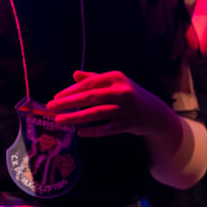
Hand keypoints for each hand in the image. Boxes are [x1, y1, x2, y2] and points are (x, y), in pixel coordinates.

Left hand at [46, 70, 174, 137]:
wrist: (155, 113)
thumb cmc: (130, 95)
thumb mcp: (115, 83)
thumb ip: (94, 78)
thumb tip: (75, 74)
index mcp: (115, 78)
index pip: (88, 84)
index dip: (70, 91)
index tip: (55, 97)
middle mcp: (121, 91)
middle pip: (90, 97)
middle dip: (68, 103)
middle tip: (51, 107)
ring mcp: (125, 109)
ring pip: (95, 114)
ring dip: (76, 117)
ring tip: (59, 120)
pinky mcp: (128, 124)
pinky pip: (106, 129)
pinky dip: (92, 131)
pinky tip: (79, 132)